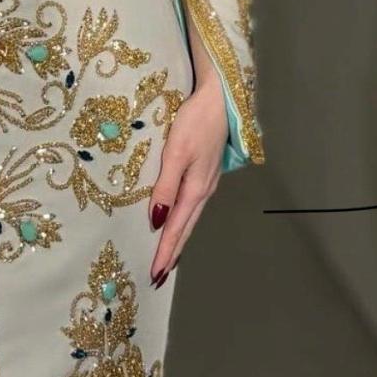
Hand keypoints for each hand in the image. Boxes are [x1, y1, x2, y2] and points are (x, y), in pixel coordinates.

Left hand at [147, 69, 226, 286]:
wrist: (220, 99)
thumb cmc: (196, 122)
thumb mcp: (176, 152)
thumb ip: (166, 187)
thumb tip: (157, 221)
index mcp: (195, 189)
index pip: (177, 228)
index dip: (165, 252)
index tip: (155, 275)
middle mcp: (203, 190)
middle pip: (186, 228)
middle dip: (172, 253)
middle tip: (159, 277)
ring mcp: (207, 181)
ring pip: (190, 218)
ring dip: (178, 239)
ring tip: (167, 257)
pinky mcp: (206, 171)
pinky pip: (192, 205)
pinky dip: (184, 221)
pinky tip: (178, 221)